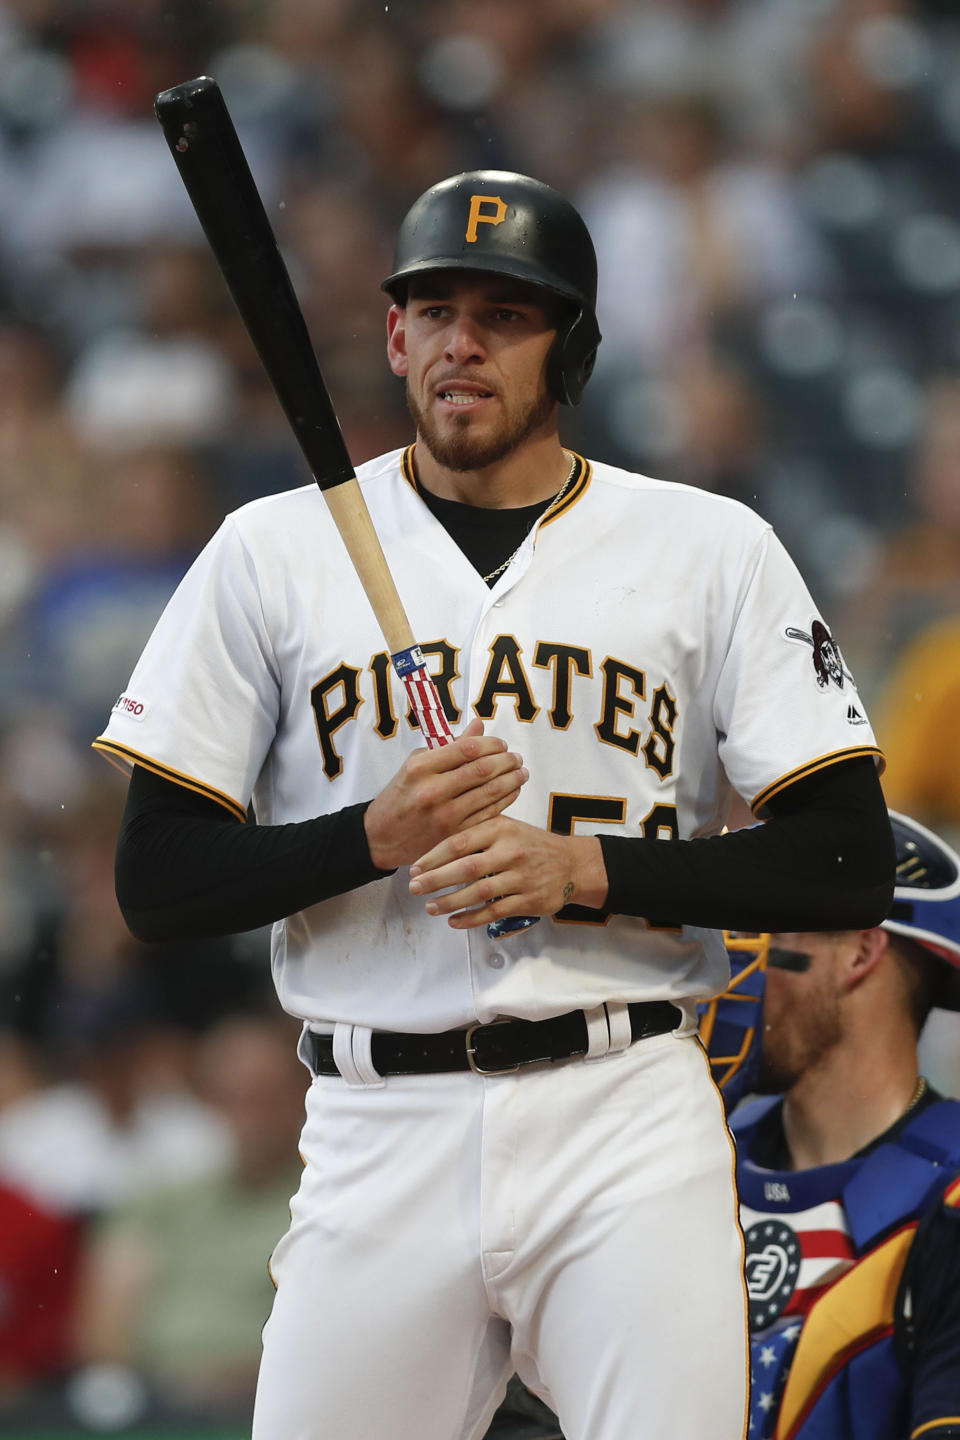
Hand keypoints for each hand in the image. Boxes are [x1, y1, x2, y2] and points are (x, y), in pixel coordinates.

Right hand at [364, 718, 527, 871]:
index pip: (467, 748)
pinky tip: (512, 790)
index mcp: (421, 768)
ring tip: (520, 771)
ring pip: (491, 792)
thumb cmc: (402, 795)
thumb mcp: (416, 765)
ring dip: (512, 779)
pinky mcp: (455, 834)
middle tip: (515, 757)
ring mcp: (445, 816)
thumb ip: (449, 747)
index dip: (491, 744)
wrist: (382, 836)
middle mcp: (433, 791)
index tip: (500, 744)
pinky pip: (490, 813)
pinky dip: (507, 799)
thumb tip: (479, 726)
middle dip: (507, 760)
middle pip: (483, 770)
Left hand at [408, 817, 608, 928]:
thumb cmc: (531, 844)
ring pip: (479, 892)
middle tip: (414, 888)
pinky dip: (471, 918)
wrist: (572, 864)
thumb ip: (477, 831)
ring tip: (430, 907)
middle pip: (466, 867)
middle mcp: (511, 851)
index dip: (433, 856)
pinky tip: (454, 921)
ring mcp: (521, 877)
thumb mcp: (507, 826)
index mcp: (501, 828)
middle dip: (435, 879)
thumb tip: (434, 843)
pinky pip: (494, 912)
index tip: (414, 867)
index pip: (460, 841)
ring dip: (450, 901)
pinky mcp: (528, 900)